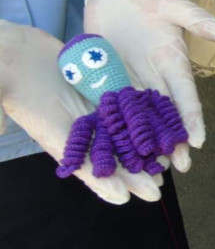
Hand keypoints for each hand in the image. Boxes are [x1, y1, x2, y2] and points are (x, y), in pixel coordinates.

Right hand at [0, 20, 160, 203]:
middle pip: (109, 157)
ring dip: (142, 152)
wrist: (12, 49)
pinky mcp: (102, 93)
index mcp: (55, 137)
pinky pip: (126, 110)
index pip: (81, 166)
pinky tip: (163, 130)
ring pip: (122, 137)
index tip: (123, 199)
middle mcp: (76, 129)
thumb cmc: (2, 72)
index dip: (102, 183)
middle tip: (156, 189)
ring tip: (165, 167)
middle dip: (132, 174)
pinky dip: (143, 122)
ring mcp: (91, 111)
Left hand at [84, 0, 214, 170]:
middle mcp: (156, 77)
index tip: (198, 141)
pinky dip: (117, 128)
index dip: (192, 118)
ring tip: (152, 167)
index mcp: (173, 61)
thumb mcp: (172, 3)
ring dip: (148, 141)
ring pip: (142, 117)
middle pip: (167, 114)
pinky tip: (118, 149)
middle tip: (181, 167)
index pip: (186, 94)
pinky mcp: (109, 80)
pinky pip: (113, 107)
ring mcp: (133, 80)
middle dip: (174, 140)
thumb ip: (197, 20)